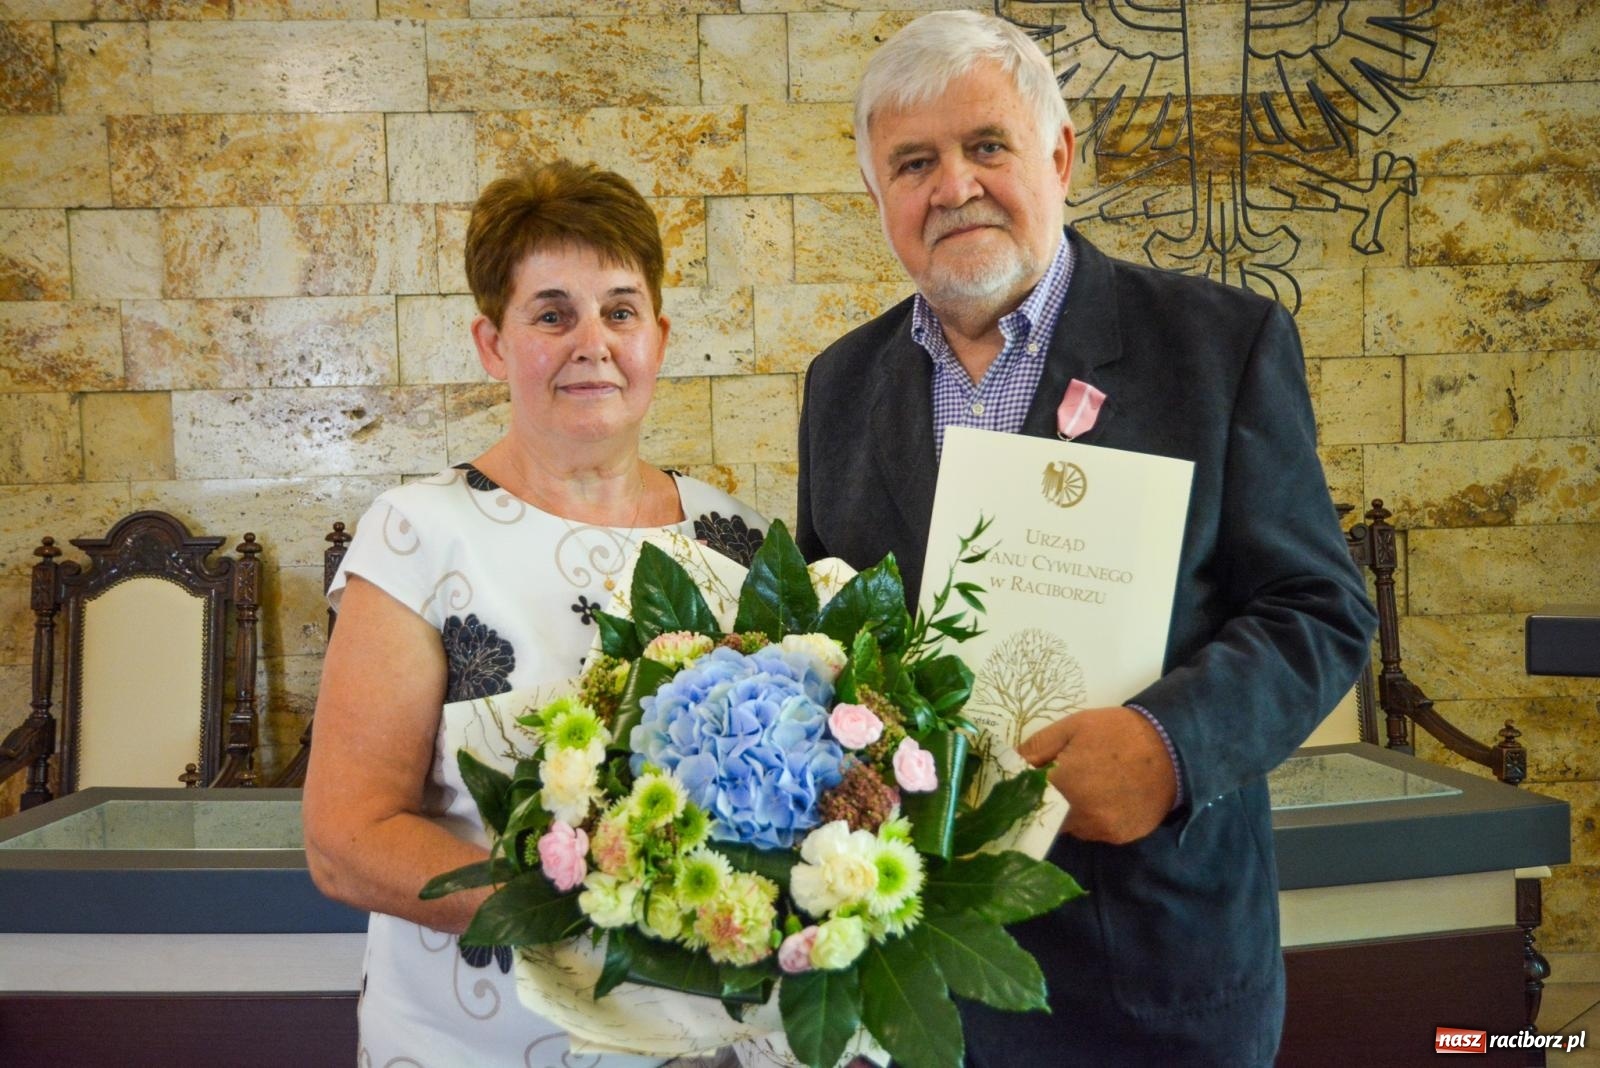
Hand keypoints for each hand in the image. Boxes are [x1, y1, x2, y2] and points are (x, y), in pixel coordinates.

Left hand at [1017, 706, 1177, 844]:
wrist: (1172, 748)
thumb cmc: (1118, 733)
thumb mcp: (1072, 727)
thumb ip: (1036, 747)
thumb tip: (1008, 763)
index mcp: (1064, 785)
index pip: (1026, 799)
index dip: (1024, 791)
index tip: (1027, 782)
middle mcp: (1080, 815)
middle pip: (1046, 817)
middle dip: (1047, 802)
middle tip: (1063, 781)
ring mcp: (1101, 830)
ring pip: (1070, 827)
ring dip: (1070, 812)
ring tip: (1088, 786)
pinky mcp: (1119, 837)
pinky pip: (1094, 831)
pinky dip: (1093, 818)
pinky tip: (1106, 797)